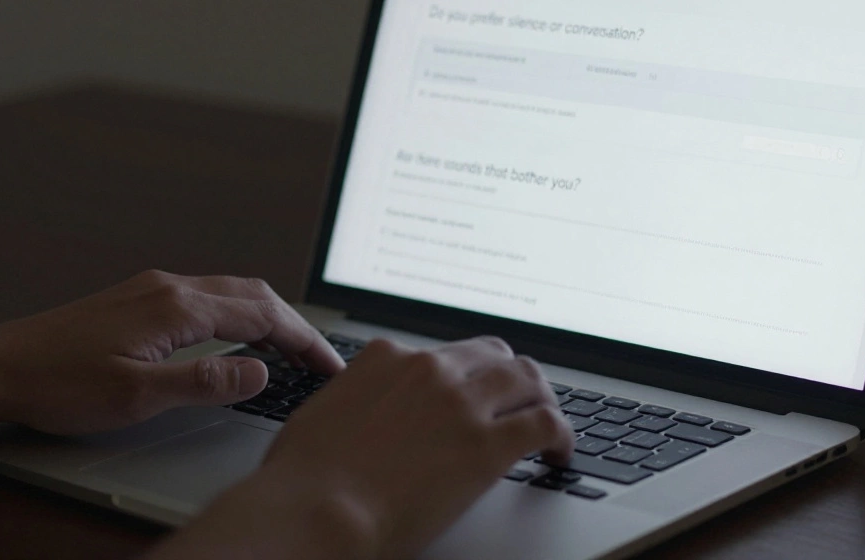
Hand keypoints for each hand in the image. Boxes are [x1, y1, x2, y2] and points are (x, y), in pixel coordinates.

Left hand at [0, 270, 343, 434]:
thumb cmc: (57, 383)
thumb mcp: (135, 397)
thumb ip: (204, 384)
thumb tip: (260, 373)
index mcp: (177, 308)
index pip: (263, 318)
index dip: (305, 342)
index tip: (330, 367)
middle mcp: (170, 288)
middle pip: (256, 295)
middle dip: (297, 325)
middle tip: (323, 360)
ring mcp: (154, 289)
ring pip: (233, 292)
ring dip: (271, 317)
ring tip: (293, 351)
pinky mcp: (140, 298)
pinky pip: (210, 297)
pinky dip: (241, 314)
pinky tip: (241, 338)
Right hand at [150, 336, 574, 559]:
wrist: (314, 510)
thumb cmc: (302, 478)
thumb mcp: (319, 416)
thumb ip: (350, 402)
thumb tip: (354, 414)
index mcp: (386, 359)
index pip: (441, 354)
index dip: (460, 376)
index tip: (467, 394)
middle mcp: (429, 370)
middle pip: (492, 356)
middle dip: (508, 378)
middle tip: (517, 402)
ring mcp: (461, 403)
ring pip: (527, 379)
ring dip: (541, 399)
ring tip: (548, 423)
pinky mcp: (488, 444)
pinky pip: (546, 424)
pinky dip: (562, 436)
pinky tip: (559, 454)